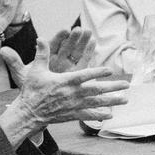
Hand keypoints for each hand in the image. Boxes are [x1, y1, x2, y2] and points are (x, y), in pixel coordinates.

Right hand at [5, 30, 129, 133]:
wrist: (28, 113)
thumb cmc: (32, 91)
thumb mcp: (35, 71)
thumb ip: (41, 54)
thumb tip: (40, 38)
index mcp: (65, 82)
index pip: (84, 75)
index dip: (97, 73)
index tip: (109, 70)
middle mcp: (72, 94)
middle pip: (96, 90)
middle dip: (112, 87)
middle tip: (126, 85)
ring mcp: (74, 105)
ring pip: (96, 103)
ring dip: (112, 101)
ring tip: (125, 100)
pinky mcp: (72, 114)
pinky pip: (88, 115)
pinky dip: (99, 115)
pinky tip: (110, 115)